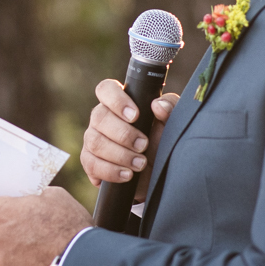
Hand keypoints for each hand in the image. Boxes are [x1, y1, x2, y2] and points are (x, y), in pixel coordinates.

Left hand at [0, 186, 92, 265]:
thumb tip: (33, 201)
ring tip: (49, 244)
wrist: (83, 264)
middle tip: (37, 224)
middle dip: (13, 225)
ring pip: (10, 248)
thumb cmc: (69, 225)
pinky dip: (31, 263)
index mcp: (3, 214)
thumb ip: (35, 197)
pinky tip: (51, 259)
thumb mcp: (55, 196)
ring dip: (23, 245)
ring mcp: (6, 262)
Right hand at [81, 80, 178, 200]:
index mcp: (120, 104)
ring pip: (95, 141)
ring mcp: (93, 139)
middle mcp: (102, 119)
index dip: (116, 100)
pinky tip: (127, 175)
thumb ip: (171, 107)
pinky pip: (91, 164)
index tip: (135, 115)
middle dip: (123, 134)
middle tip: (144, 145)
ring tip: (140, 164)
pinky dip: (110, 171)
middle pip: (99, 117)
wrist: (160, 176)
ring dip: (120, 154)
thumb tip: (157, 105)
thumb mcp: (174, 124)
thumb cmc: (163, 144)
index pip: (106, 90)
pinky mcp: (90, 162)